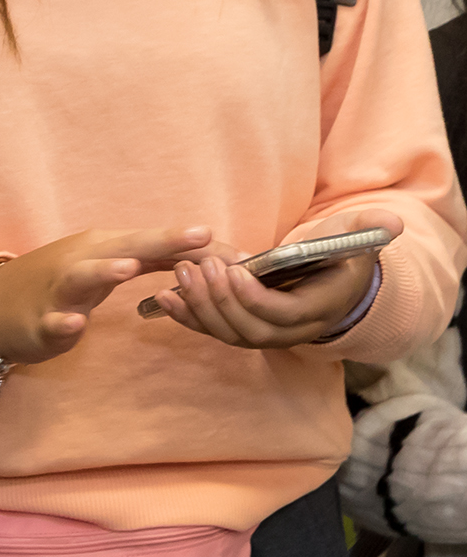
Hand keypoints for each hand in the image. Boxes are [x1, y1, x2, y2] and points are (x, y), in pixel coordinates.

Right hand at [0, 227, 217, 364]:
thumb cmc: (61, 283)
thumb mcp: (107, 264)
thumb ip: (151, 259)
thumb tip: (206, 256)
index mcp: (101, 247)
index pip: (153, 243)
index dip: (193, 245)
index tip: (238, 250)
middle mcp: (81, 260)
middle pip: (124, 247)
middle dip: (161, 241)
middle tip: (201, 236)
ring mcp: (58, 289)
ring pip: (82, 276)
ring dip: (103, 271)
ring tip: (128, 268)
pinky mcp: (41, 320)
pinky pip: (53, 321)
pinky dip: (64, 321)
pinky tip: (77, 324)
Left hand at [151, 210, 401, 349]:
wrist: (331, 283)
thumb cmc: (340, 256)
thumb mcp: (355, 240)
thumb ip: (368, 228)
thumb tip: (392, 222)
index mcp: (318, 310)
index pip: (284, 313)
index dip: (256, 298)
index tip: (233, 271)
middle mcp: (292, 331)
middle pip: (250, 329)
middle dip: (220, 300)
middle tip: (198, 267)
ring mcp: (265, 335)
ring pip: (228, 334)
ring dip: (200, 307)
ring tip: (180, 273)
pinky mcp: (243, 329)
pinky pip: (212, 331)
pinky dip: (187, 317)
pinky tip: (164, 297)